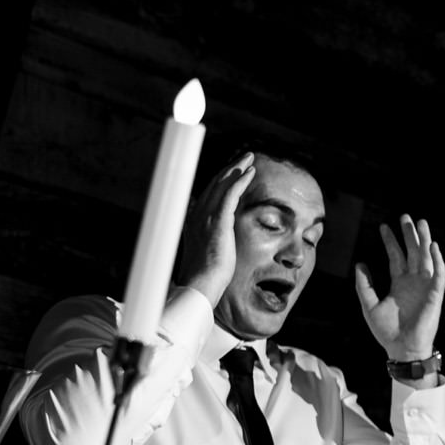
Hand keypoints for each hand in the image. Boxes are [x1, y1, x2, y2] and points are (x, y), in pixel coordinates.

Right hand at [183, 154, 258, 304]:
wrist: (201, 286)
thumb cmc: (207, 276)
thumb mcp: (207, 251)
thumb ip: (210, 238)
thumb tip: (215, 238)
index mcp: (193, 220)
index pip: (208, 193)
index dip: (221, 180)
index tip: (233, 171)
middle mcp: (197, 214)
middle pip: (214, 184)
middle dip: (230, 169)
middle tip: (244, 158)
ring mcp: (205, 216)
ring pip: (222, 184)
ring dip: (237, 169)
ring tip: (250, 159)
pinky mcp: (218, 221)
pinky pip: (230, 194)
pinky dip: (240, 180)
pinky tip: (251, 172)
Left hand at [354, 215, 444, 361]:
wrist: (401, 349)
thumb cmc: (386, 331)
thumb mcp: (369, 304)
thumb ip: (364, 284)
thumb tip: (360, 263)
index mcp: (399, 284)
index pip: (396, 257)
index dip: (390, 241)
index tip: (383, 226)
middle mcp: (413, 282)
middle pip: (412, 253)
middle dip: (409, 235)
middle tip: (405, 216)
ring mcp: (425, 287)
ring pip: (426, 259)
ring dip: (425, 241)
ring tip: (421, 223)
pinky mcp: (435, 295)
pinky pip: (439, 275)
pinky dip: (438, 261)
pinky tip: (433, 247)